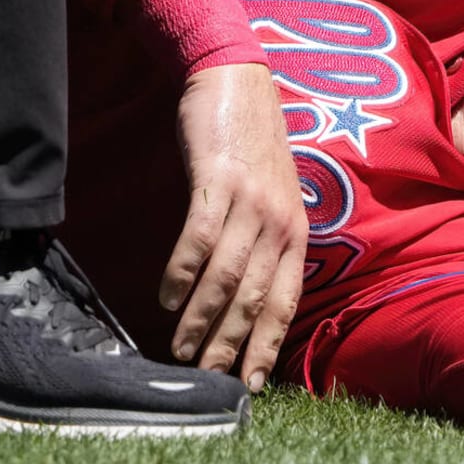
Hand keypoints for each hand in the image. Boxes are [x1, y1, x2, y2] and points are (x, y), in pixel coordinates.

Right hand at [162, 62, 307, 391]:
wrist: (236, 78)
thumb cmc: (250, 142)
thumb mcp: (273, 195)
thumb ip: (265, 241)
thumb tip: (241, 296)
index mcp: (297, 231)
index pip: (286, 301)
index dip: (269, 345)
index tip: (253, 385)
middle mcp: (280, 222)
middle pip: (254, 299)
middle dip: (230, 346)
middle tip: (206, 382)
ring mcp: (250, 202)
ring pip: (226, 277)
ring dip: (200, 319)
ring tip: (179, 350)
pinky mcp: (218, 180)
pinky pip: (198, 238)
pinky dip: (181, 273)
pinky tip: (165, 297)